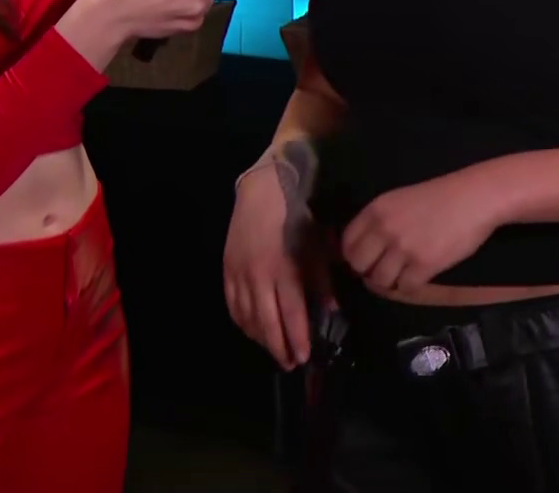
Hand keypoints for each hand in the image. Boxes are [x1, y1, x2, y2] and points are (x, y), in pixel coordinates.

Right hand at [223, 168, 321, 371]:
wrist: (261, 195)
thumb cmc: (296, 220)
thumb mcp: (316, 249)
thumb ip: (322, 282)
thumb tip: (332, 312)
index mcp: (283, 270)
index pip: (290, 313)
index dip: (297, 337)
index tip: (304, 356)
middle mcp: (258, 277)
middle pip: (266, 322)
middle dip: (279, 346)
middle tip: (289, 364)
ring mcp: (239, 276)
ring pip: (247, 318)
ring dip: (261, 339)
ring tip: (274, 352)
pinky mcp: (226, 273)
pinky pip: (233, 307)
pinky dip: (243, 324)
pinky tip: (253, 332)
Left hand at [341, 171, 504, 292]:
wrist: (476, 198)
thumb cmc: (441, 197)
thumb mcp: (401, 200)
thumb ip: (380, 220)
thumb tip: (366, 249)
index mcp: (376, 210)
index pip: (348, 243)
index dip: (354, 256)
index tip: (366, 260)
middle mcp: (385, 229)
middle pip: (358, 265)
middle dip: (368, 271)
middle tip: (383, 270)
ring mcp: (404, 248)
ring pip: (380, 280)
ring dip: (389, 282)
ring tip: (402, 275)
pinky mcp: (424, 265)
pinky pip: (405, 287)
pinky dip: (410, 286)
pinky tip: (419, 276)